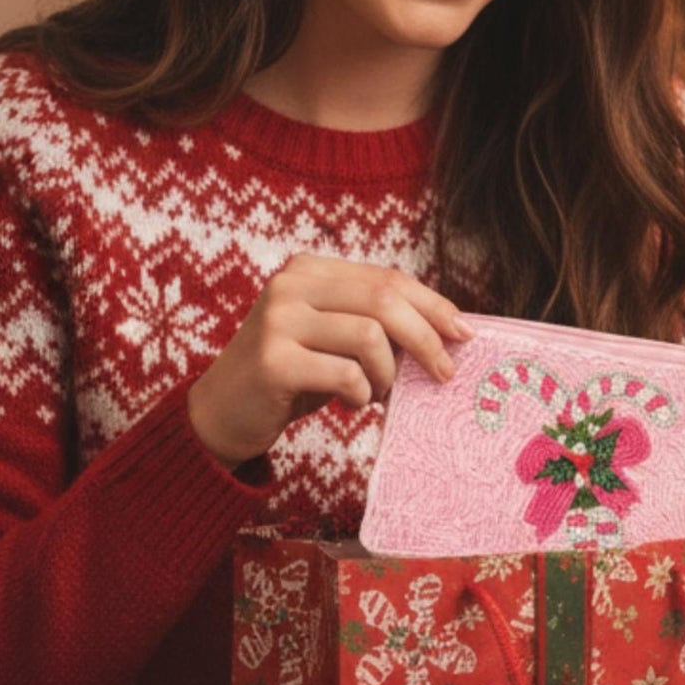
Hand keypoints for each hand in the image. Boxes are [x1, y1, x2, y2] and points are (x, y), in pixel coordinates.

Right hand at [187, 254, 470, 469]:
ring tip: (376, 394)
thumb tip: (447, 332)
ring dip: (387, 374)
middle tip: (445, 372)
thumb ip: (374, 324)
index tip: (464, 333)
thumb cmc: (291, 377)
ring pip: (370, 336)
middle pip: (384, 299)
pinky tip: (350, 404)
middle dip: (426, 338)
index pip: (387, 278)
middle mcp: (290, 284)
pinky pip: (346, 374)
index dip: (432, 305)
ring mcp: (278, 320)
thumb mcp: (333, 339)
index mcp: (310, 270)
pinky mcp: (273, 360)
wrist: (220, 414)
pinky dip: (361, 394)